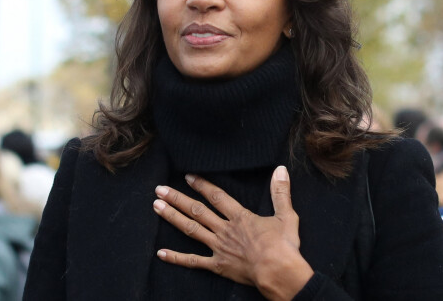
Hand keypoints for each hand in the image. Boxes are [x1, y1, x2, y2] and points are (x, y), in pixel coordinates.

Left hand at [152, 166, 313, 300]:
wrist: (280, 274)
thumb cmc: (284, 246)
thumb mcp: (286, 215)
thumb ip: (280, 191)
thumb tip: (281, 169)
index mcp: (239, 217)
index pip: (216, 196)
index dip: (201, 185)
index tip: (187, 176)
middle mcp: (224, 230)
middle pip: (196, 210)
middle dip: (177, 198)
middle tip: (159, 189)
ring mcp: (218, 248)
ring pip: (191, 230)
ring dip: (172, 217)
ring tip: (157, 207)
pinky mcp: (217, 266)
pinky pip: (193, 261)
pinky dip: (176, 257)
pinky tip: (161, 253)